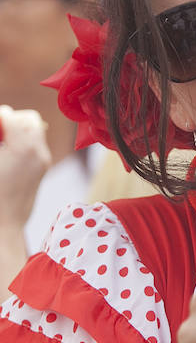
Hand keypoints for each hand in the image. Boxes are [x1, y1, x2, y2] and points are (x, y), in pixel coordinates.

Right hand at [0, 106, 50, 227]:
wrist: (4, 227)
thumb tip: (1, 119)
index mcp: (23, 148)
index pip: (9, 115)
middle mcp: (38, 152)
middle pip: (28, 118)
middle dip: (11, 120)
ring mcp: (43, 161)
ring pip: (35, 130)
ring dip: (18, 130)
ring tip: (3, 144)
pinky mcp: (43, 169)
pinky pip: (36, 144)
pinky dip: (23, 142)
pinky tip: (8, 155)